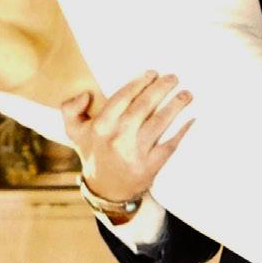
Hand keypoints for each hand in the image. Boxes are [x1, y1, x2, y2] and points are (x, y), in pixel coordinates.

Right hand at [60, 70, 191, 211]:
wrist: (106, 189)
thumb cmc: (94, 152)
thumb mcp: (74, 131)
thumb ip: (70, 109)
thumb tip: (85, 94)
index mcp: (100, 126)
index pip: (123, 97)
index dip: (140, 82)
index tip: (153, 73)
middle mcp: (117, 139)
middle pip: (144, 106)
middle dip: (161, 89)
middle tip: (174, 78)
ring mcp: (135, 153)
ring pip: (159, 123)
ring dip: (176, 106)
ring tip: (186, 94)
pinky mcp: (150, 167)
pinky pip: (170, 146)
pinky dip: (182, 132)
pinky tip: (191, 119)